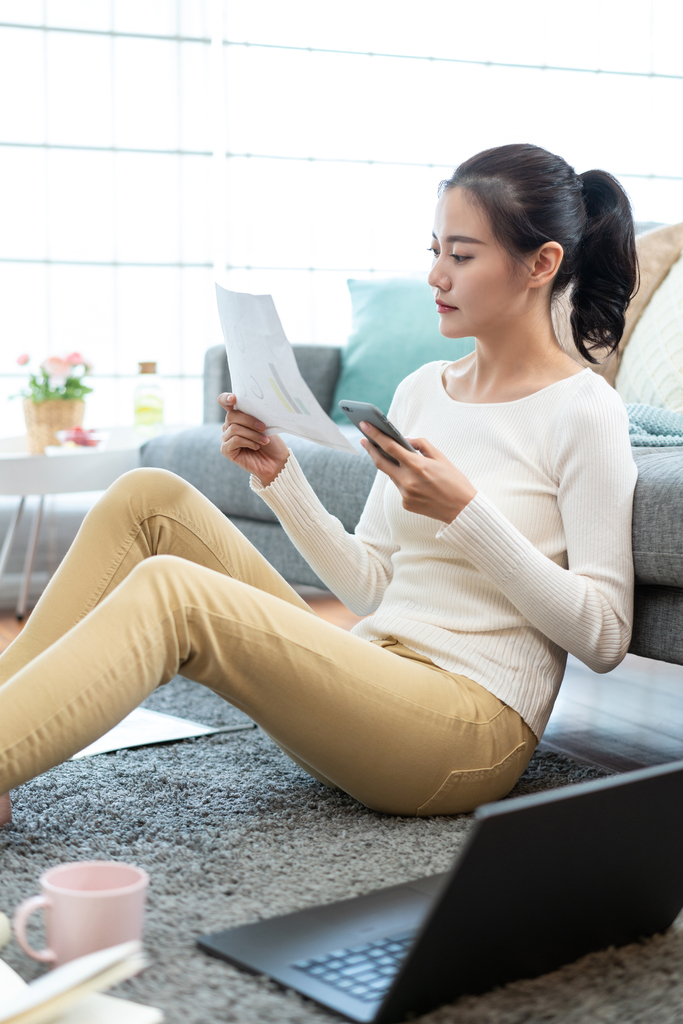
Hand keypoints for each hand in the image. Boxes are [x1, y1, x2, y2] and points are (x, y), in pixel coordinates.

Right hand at [218, 393, 288, 486]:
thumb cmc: (272, 442)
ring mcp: (226, 438)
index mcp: (238, 415)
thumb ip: (256, 415)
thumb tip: (254, 406)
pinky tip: (256, 446)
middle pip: (231, 415)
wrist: (276, 461)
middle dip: (249, 420)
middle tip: (263, 427)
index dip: (226, 398)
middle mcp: (229, 425)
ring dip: (252, 434)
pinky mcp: (226, 450)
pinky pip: (234, 440)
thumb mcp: (267, 424)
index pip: (224, 402)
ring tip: (264, 440)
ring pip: (234, 429)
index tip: (234, 398)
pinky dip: (248, 442)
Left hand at [360, 422, 475, 523]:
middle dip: (371, 449)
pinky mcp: (406, 504)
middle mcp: (408, 481)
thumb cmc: (455, 481)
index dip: (375, 435)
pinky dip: (404, 480)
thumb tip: (405, 440)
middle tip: (364, 440)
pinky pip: (400, 488)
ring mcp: (405, 494)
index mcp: (417, 466)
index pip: (390, 447)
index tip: (365, 426)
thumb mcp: (441, 457)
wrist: (462, 509)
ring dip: (390, 466)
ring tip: (387, 455)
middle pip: (381, 462)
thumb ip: (422, 445)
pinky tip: (414, 480)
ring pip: (391, 476)